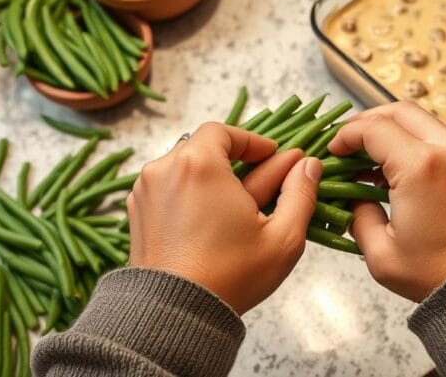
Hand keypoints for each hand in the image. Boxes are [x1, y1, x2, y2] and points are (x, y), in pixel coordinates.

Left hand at [128, 123, 322, 314]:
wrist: (174, 314)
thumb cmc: (231, 275)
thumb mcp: (282, 236)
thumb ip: (301, 193)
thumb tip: (309, 166)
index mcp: (198, 163)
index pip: (224, 131)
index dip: (251, 141)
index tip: (273, 157)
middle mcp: (164, 169)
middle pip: (205, 150)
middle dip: (236, 163)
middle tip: (264, 184)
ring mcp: (145, 191)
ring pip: (185, 171)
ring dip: (212, 180)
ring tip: (237, 209)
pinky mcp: (136, 213)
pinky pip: (168, 190)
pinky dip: (190, 196)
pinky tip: (210, 223)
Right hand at [329, 102, 445, 301]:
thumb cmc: (437, 272)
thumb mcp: (380, 252)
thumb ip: (358, 214)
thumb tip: (351, 192)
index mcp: (421, 167)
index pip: (373, 129)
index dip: (346, 135)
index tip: (334, 149)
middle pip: (398, 110)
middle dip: (368, 122)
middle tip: (349, 143)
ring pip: (421, 117)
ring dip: (393, 128)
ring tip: (372, 155)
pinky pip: (440, 131)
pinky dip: (416, 137)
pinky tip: (400, 162)